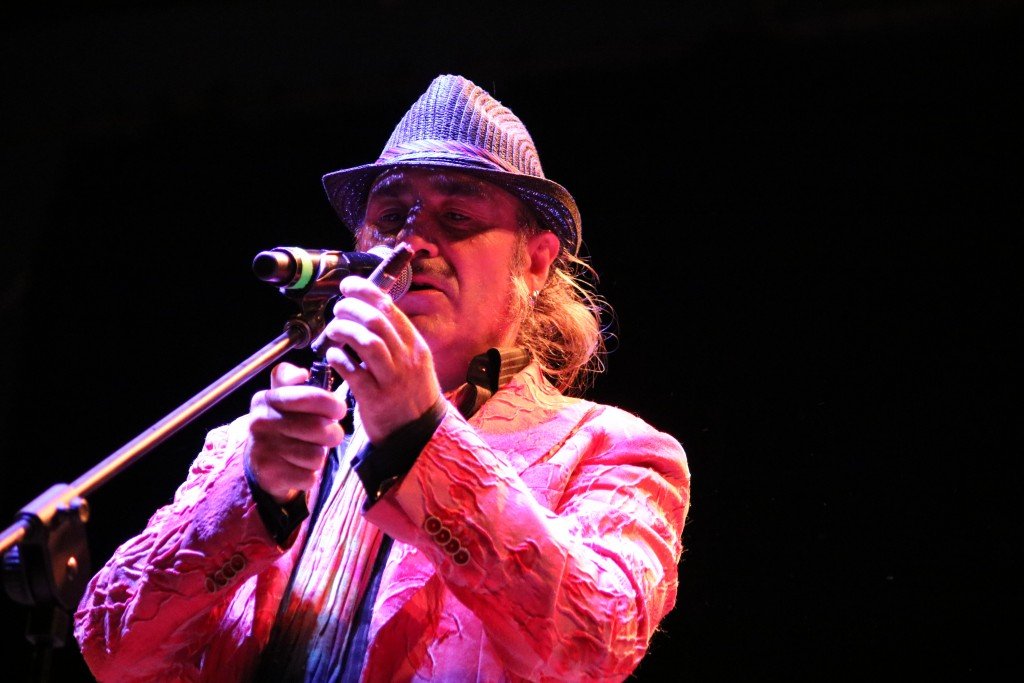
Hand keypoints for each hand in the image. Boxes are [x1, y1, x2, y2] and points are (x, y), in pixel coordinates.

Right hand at [243, 362, 347, 503]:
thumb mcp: (281, 397)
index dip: (333, 404)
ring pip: (317, 455)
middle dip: (333, 433)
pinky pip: (309, 476)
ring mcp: (263, 449)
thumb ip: (289, 378)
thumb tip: (301, 374)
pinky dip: (311, 475)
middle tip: (330, 435)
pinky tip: (301, 469)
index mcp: (267, 399)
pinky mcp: (270, 474)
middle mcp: (261, 422)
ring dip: (321, 456)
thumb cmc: (282, 425)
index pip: (311, 397)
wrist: (258, 464)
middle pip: (319, 428)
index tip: (338, 410)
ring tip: (311, 452)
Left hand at [319, 274, 441, 442]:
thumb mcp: (414, 361)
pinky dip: (338, 358)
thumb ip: (395, 338)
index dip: (365, 291)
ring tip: (333, 331)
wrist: (420, 433)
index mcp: (416, 345)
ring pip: (366, 341)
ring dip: (343, 330)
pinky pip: (353, 371)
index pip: (389, 307)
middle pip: (375, 320)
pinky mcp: (376, 399)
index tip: (348, 286)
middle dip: (350, 308)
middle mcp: (407, 359)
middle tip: (337, 309)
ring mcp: (392, 379)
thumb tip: (368, 310)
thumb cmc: (411, 394)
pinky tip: (332, 356)